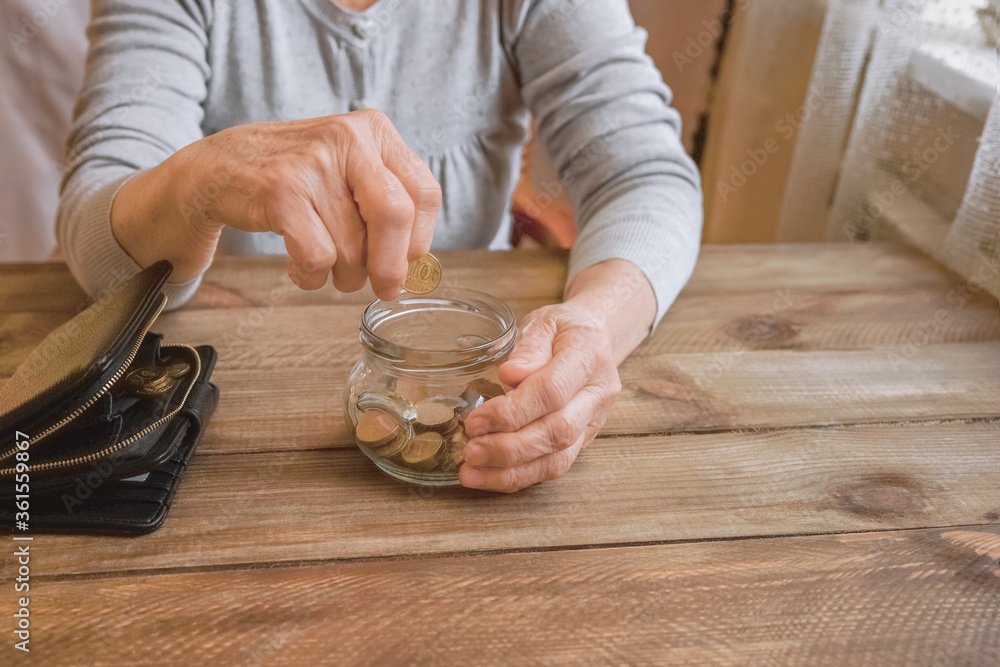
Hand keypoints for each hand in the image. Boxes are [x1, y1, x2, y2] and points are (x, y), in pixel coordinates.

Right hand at [112, 109, 440, 298]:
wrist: (215, 170)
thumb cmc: (293, 179)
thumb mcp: (348, 172)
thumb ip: (385, 206)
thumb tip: (416, 266)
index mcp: (373, 130)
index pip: (423, 193)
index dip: (420, 239)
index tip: (408, 264)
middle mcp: (347, 137)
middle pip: (395, 216)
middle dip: (391, 266)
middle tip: (384, 288)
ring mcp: (312, 163)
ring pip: (352, 246)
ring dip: (343, 275)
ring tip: (325, 266)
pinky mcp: (281, 192)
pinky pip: (318, 257)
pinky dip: (311, 276)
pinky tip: (300, 267)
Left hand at [459, 302, 621, 491]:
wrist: (595, 338)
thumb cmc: (564, 328)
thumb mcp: (544, 322)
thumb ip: (529, 347)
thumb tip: (511, 375)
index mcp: (589, 356)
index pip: (552, 391)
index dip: (512, 411)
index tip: (476, 420)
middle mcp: (598, 394)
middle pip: (557, 432)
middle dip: (509, 447)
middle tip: (470, 450)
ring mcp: (594, 422)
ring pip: (558, 459)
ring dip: (511, 471)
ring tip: (472, 472)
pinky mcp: (583, 442)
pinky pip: (554, 467)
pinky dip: (519, 477)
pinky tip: (489, 476)